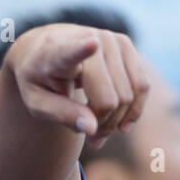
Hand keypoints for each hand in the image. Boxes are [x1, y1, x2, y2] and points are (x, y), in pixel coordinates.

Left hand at [4, 24, 149, 147]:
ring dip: (118, 121)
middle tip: (92, 141)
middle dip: (103, 125)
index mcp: (56, 52)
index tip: (91, 44)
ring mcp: (111, 40)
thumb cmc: (39, 80)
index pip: (71, 51)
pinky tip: (120, 124)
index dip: (82, 49)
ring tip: (100, 134)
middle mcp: (88, 39)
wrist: (45, 50)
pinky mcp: (126, 45)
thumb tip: (93, 129)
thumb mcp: (38, 104)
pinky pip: (142, 86)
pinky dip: (133, 110)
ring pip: (129, 94)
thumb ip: (62, 115)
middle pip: (109, 98)